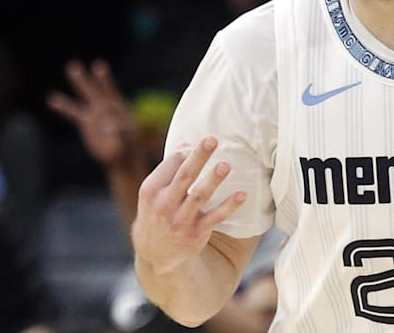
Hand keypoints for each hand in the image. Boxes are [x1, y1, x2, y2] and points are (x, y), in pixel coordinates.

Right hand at [48, 60, 141, 168]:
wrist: (123, 155)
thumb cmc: (129, 145)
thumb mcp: (127, 139)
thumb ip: (119, 132)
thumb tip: (109, 126)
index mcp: (118, 107)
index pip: (109, 91)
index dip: (104, 80)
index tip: (99, 67)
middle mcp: (105, 106)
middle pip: (94, 90)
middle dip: (84, 79)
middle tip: (73, 65)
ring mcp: (95, 112)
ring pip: (84, 97)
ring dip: (78, 84)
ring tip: (71, 68)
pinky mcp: (86, 122)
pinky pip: (72, 113)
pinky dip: (62, 107)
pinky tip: (51, 99)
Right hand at [132, 137, 245, 275]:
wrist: (155, 254)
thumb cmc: (157, 213)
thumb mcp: (153, 193)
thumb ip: (168, 171)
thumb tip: (187, 145)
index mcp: (151, 191)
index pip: (170, 166)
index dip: (185, 153)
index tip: (198, 144)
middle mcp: (164, 206)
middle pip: (184, 177)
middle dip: (198, 158)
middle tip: (212, 140)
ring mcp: (180, 221)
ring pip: (199, 196)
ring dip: (213, 180)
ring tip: (225, 165)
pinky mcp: (196, 233)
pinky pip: (215, 217)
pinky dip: (229, 206)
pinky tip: (242, 194)